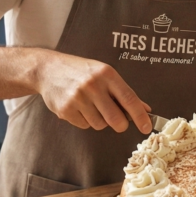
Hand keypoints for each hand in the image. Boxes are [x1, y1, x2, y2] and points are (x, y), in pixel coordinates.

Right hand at [34, 52, 152, 133]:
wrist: (48, 69)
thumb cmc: (81, 71)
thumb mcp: (105, 74)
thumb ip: (124, 93)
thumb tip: (146, 109)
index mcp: (107, 74)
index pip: (129, 99)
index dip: (140, 116)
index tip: (147, 127)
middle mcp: (93, 85)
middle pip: (116, 119)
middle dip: (120, 124)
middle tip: (118, 120)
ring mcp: (78, 98)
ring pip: (100, 125)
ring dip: (100, 121)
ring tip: (91, 106)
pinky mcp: (65, 109)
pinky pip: (84, 126)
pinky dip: (85, 120)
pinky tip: (79, 107)